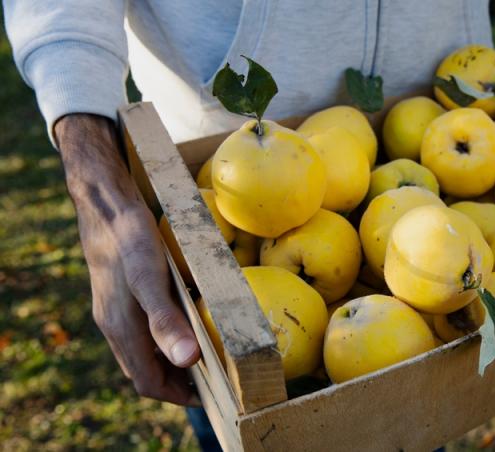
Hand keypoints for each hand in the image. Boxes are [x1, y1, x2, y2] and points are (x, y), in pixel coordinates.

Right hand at [55, 114, 200, 404]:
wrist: (103, 201)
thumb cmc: (129, 238)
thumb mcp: (150, 278)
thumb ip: (166, 321)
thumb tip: (188, 361)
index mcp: (121, 329)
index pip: (148, 381)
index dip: (178, 395)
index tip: (210, 397)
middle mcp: (115, 325)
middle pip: (146, 369)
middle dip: (177, 382)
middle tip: (214, 381)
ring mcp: (116, 309)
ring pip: (144, 349)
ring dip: (171, 359)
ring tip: (206, 356)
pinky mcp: (121, 292)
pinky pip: (143, 327)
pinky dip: (166, 335)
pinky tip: (186, 319)